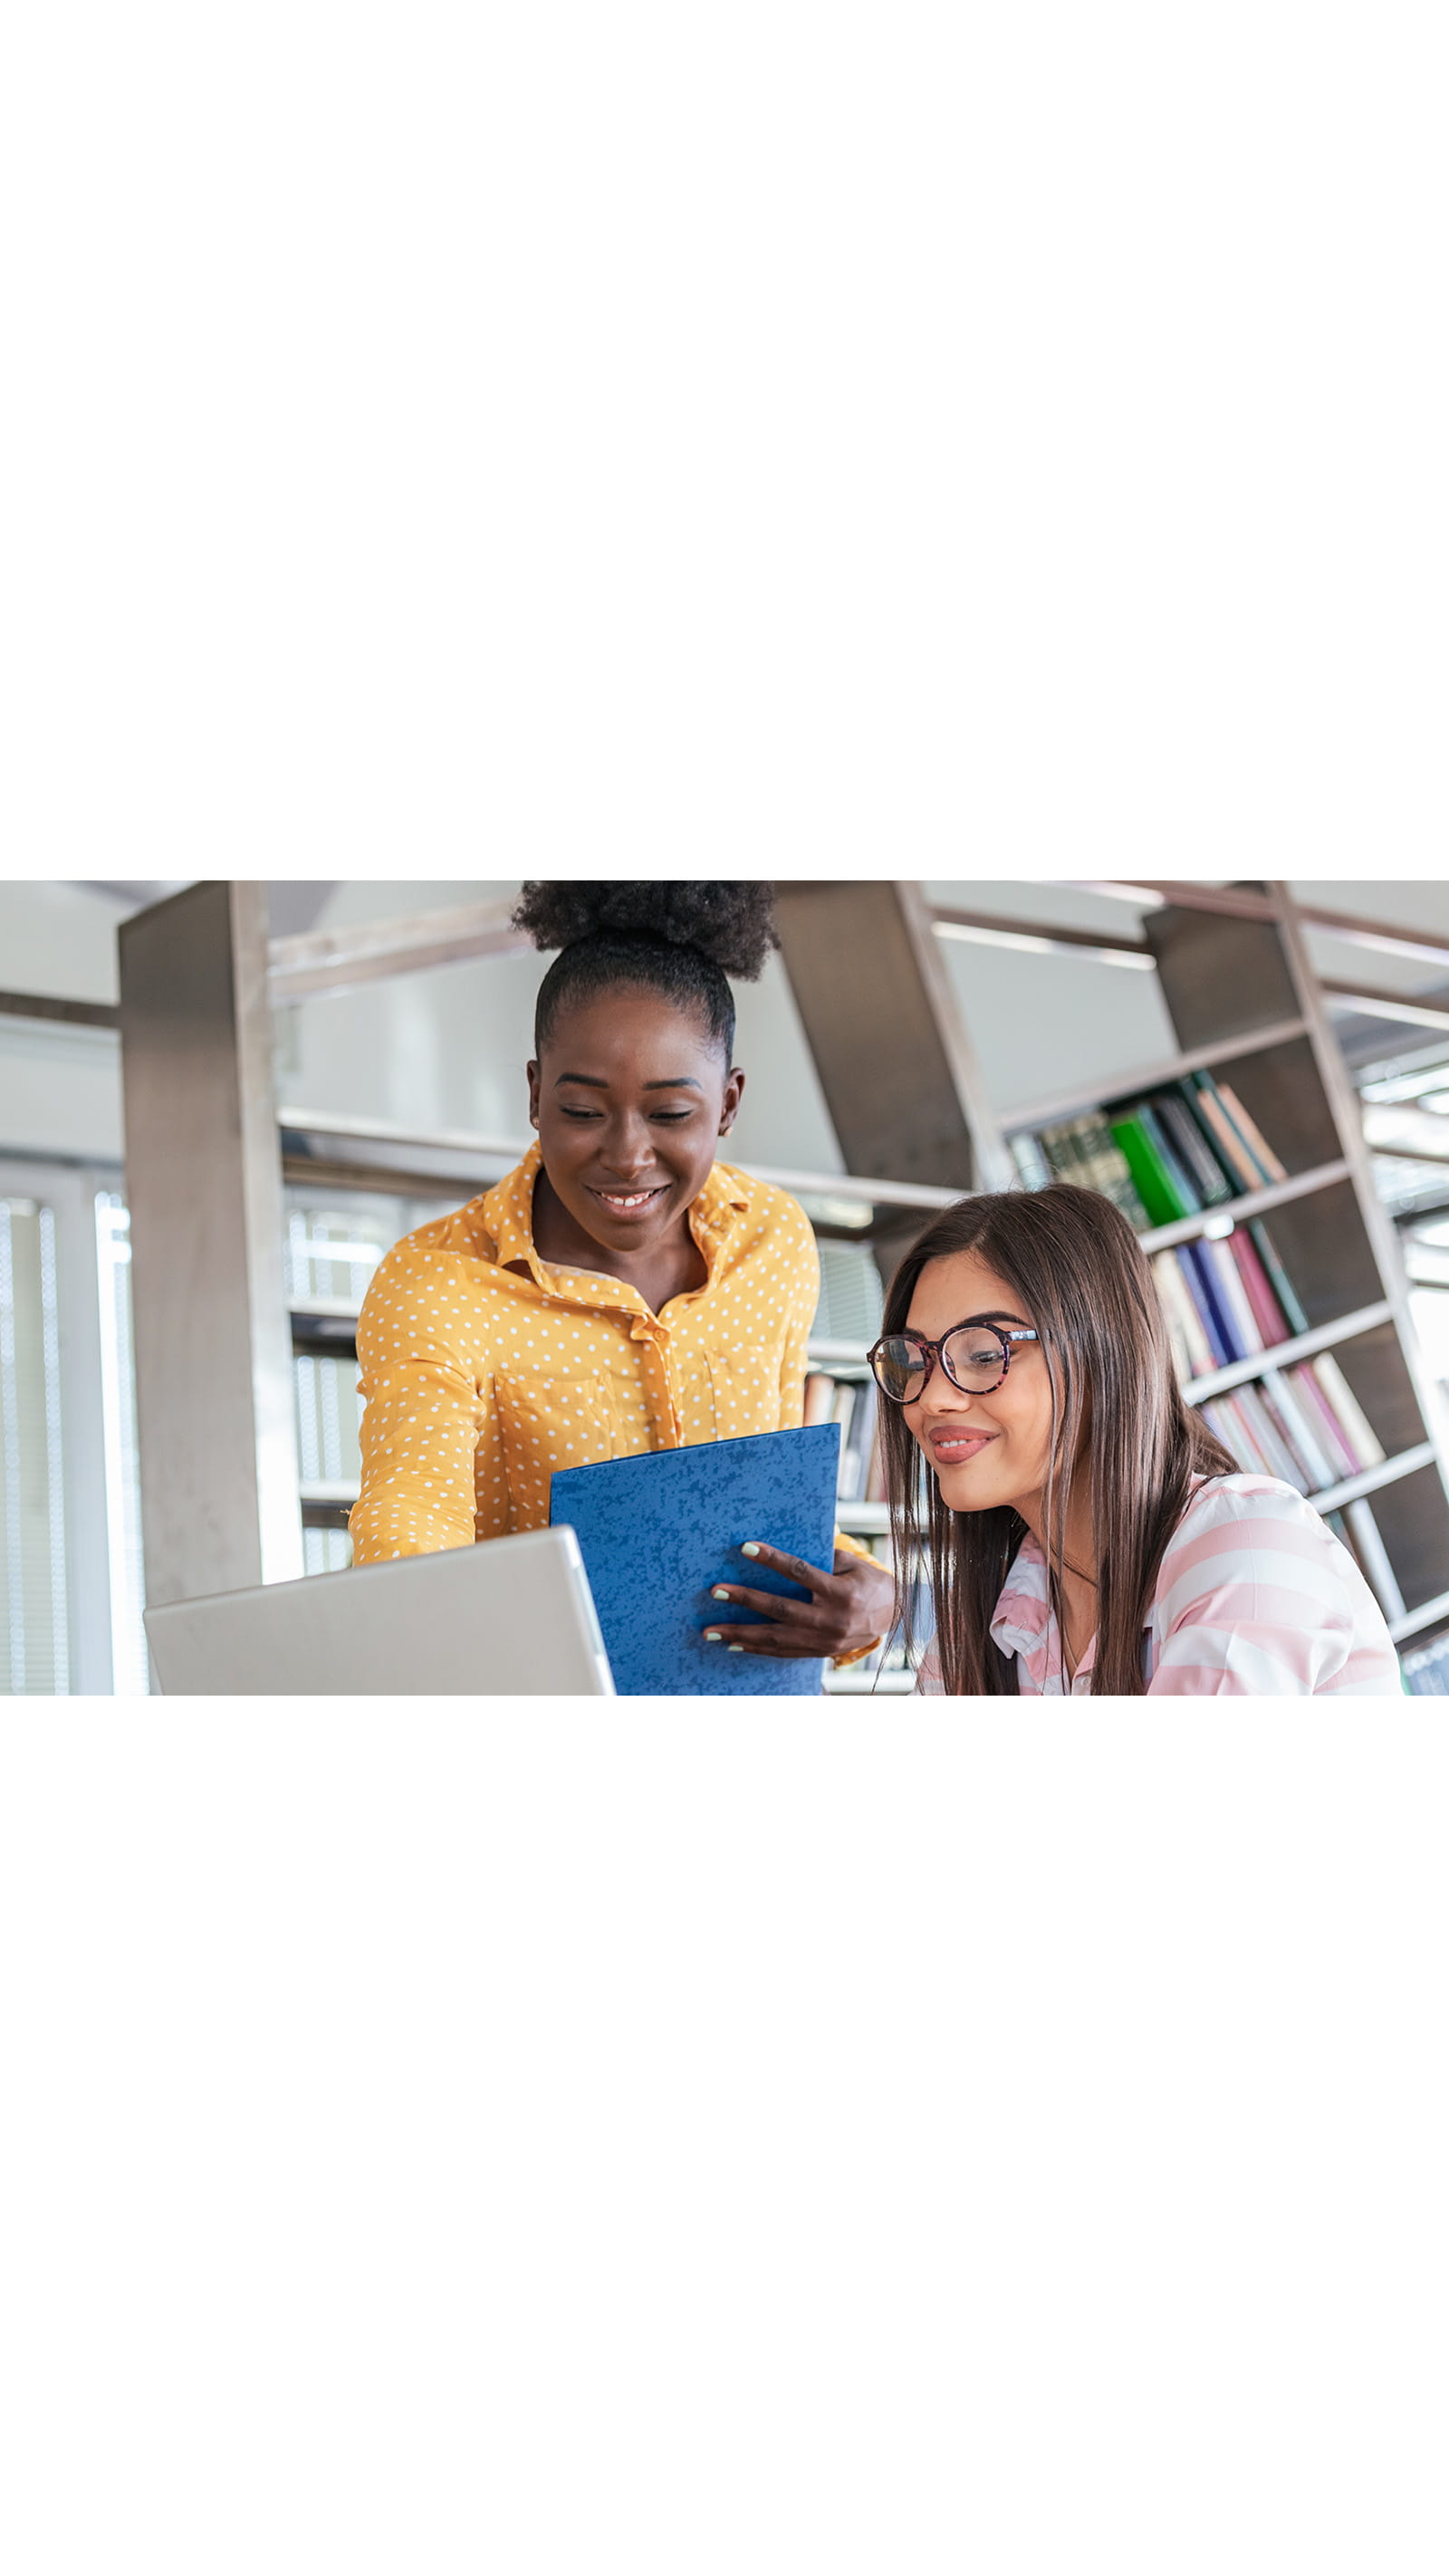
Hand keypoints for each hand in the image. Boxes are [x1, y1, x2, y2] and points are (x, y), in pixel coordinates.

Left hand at [702, 1541, 895, 1662]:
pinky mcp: (818, 1653)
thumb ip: (820, 1559)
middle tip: (716, 1591)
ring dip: (740, 1634)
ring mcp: (824, 1641)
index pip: (801, 1572)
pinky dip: (755, 1649)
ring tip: (710, 1631)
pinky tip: (731, 1645)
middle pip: (780, 1610)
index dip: (772, 1559)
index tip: (745, 1547)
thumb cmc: (866, 1581)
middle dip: (745, 1600)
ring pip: (775, 1638)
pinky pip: (782, 1653)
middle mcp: (832, 1619)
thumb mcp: (851, 1565)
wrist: (893, 1616)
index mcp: (841, 1592)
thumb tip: (780, 1548)